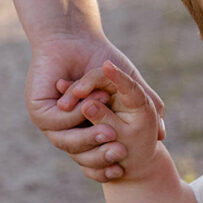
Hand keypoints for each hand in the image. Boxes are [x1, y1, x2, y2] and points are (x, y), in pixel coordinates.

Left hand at [27, 34, 161, 184]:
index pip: (94, 158)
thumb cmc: (101, 59)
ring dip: (89, 136)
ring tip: (108, 131)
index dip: (108, 164)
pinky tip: (86, 103)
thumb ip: (145, 108)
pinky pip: (57, 122)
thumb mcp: (128, 86)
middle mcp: (65, 129)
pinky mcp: (38, 109)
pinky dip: (73, 116)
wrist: (74, 38)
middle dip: (100, 156)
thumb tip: (163, 135)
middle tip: (119, 152)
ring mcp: (50, 121)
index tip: (124, 163)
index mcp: (84, 129)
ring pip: (66, 142)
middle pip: (80, 155)